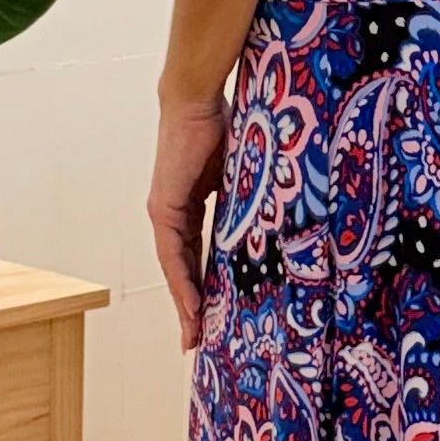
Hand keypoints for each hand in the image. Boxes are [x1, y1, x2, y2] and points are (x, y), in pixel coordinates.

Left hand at [147, 92, 229, 347]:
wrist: (196, 100)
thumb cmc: (225, 125)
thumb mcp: (243, 175)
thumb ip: (248, 200)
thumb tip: (276, 220)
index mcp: (190, 205)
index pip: (196, 255)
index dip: (203, 286)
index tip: (213, 315)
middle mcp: (172, 213)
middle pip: (182, 269)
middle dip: (192, 307)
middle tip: (200, 340)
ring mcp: (164, 212)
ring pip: (175, 268)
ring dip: (185, 303)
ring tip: (196, 333)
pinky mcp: (162, 209)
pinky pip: (172, 255)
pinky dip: (182, 282)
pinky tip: (192, 306)